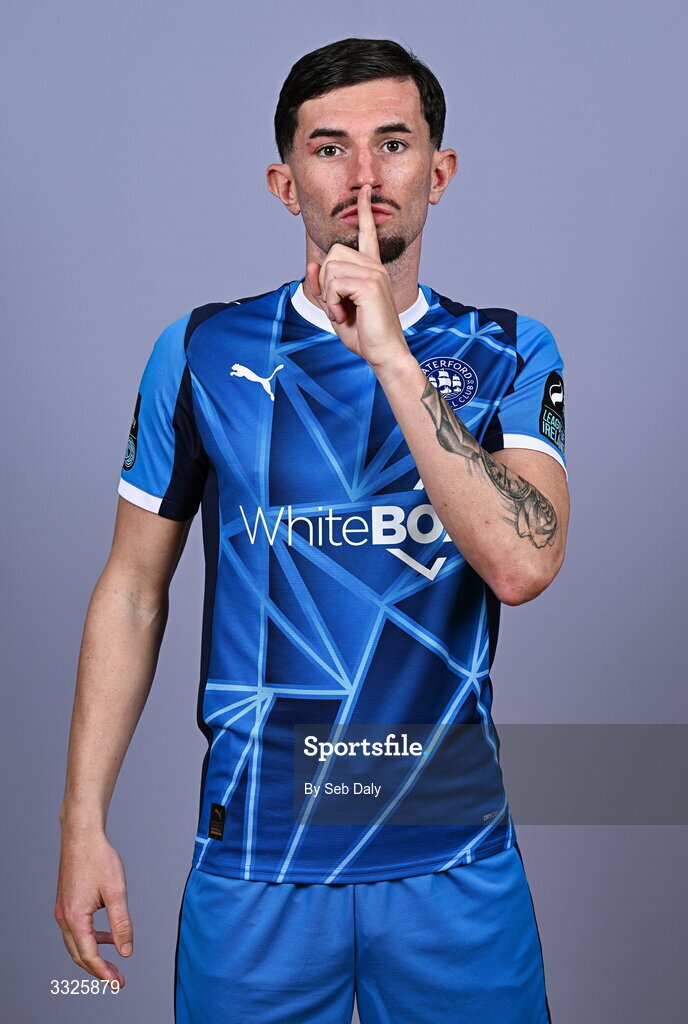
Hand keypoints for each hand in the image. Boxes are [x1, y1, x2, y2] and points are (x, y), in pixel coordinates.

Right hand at [54, 829, 132, 987]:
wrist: (82, 835)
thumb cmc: (99, 858)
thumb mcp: (116, 892)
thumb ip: (121, 924)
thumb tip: (126, 950)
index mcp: (75, 918)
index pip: (89, 956)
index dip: (104, 972)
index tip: (118, 983)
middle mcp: (64, 917)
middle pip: (79, 955)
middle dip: (98, 969)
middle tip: (117, 979)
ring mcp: (63, 910)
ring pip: (76, 944)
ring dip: (93, 955)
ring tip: (113, 962)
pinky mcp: (66, 903)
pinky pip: (76, 930)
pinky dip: (90, 938)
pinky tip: (106, 935)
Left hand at [305, 184, 410, 368]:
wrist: (385, 354)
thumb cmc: (364, 334)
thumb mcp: (335, 308)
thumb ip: (323, 287)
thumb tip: (312, 263)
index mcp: (372, 269)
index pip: (368, 234)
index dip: (364, 212)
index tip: (365, 192)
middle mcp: (375, 266)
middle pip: (333, 252)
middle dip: (326, 280)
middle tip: (338, 305)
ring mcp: (375, 273)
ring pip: (330, 268)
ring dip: (328, 295)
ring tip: (343, 312)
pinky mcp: (371, 284)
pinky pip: (334, 283)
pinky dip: (331, 302)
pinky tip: (344, 314)